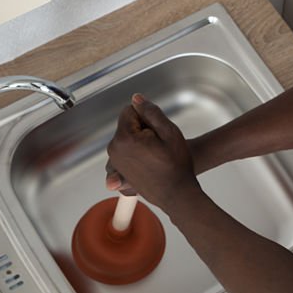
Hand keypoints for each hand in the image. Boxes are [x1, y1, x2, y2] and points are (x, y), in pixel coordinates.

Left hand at [105, 94, 201, 211]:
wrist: (177, 193)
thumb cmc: (176, 164)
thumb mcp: (169, 132)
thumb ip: (151, 112)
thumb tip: (136, 98)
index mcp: (124, 139)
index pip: (130, 111)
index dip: (147, 117)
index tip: (157, 131)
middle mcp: (114, 150)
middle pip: (127, 126)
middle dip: (142, 130)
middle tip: (158, 144)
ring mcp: (115, 162)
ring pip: (127, 139)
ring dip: (139, 142)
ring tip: (155, 155)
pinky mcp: (119, 171)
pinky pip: (126, 153)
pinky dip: (136, 154)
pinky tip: (150, 163)